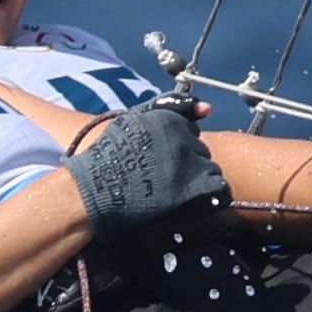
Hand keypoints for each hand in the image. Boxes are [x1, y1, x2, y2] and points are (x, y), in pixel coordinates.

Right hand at [65, 100, 228, 235]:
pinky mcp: (195, 189)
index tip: (158, 161)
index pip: (190, 130)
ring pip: (210, 169)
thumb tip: (208, 108)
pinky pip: (218, 190)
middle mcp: (183, 138)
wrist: (93, 193)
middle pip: (201, 151)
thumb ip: (170, 108)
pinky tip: (187, 203)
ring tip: (170, 192)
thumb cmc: (108, 159)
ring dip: (196, 180)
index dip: (176, 148)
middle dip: (187, 163)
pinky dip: (207, 198)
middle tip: (162, 179)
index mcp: (169, 120)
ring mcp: (191, 164)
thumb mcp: (134, 121)